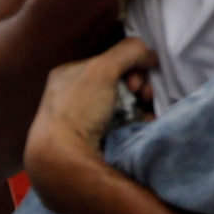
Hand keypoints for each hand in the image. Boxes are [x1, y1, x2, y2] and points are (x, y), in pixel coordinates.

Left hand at [21, 37, 157, 213]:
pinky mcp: (93, 142)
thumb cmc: (78, 110)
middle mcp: (73, 97)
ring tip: (148, 113)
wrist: (64, 161)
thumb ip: (128, 51)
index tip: (137, 80)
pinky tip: (145, 125)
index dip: (129, 66)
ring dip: (141, 106)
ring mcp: (83, 121)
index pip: (107, 61)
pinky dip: (137, 124)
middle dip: (137, 87)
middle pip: (117, 83)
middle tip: (144, 95)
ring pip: (122, 105)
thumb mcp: (102, 69)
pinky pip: (122, 126)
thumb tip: (149, 53)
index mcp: (67, 75)